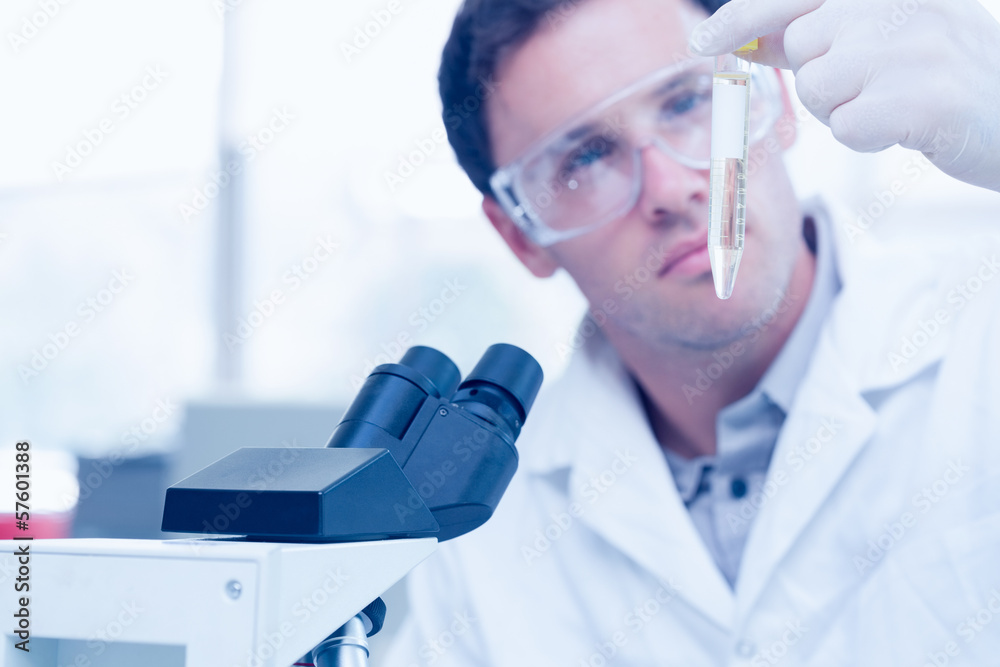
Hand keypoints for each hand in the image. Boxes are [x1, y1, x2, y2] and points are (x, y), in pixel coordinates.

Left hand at [690, 0, 999, 192]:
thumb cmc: (944, 81)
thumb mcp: (887, 42)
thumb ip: (820, 36)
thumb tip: (751, 38)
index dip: (741, 17)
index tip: (699, 41)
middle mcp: (899, 5)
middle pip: (803, 50)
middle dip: (822, 80)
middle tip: (878, 86)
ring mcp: (913, 47)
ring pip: (818, 90)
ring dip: (844, 111)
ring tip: (895, 105)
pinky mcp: (922, 97)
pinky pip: (847, 126)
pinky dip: (867, 137)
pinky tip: (905, 128)